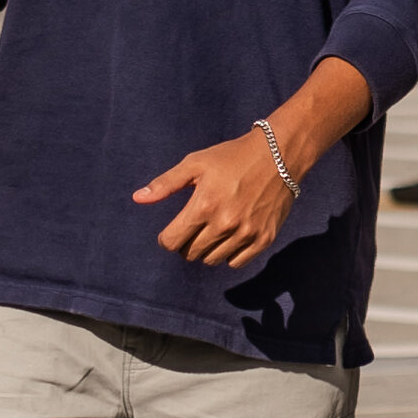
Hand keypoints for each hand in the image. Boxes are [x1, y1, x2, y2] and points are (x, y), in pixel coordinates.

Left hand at [136, 129, 297, 267]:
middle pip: (190, 253)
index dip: (167, 238)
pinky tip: (231, 236)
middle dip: (187, 243)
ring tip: (213, 229)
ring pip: (212, 260)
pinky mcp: (264, 238)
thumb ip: (165, 184)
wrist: (279, 155)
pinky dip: (229, 254)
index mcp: (204, 205)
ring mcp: (246, 233)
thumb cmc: (232, 156)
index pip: (172, 241)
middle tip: (195, 226)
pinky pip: (236, 262)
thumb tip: (138, 198)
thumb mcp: (195, 163)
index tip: (173, 230)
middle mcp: (224, 224)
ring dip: (207, 249)